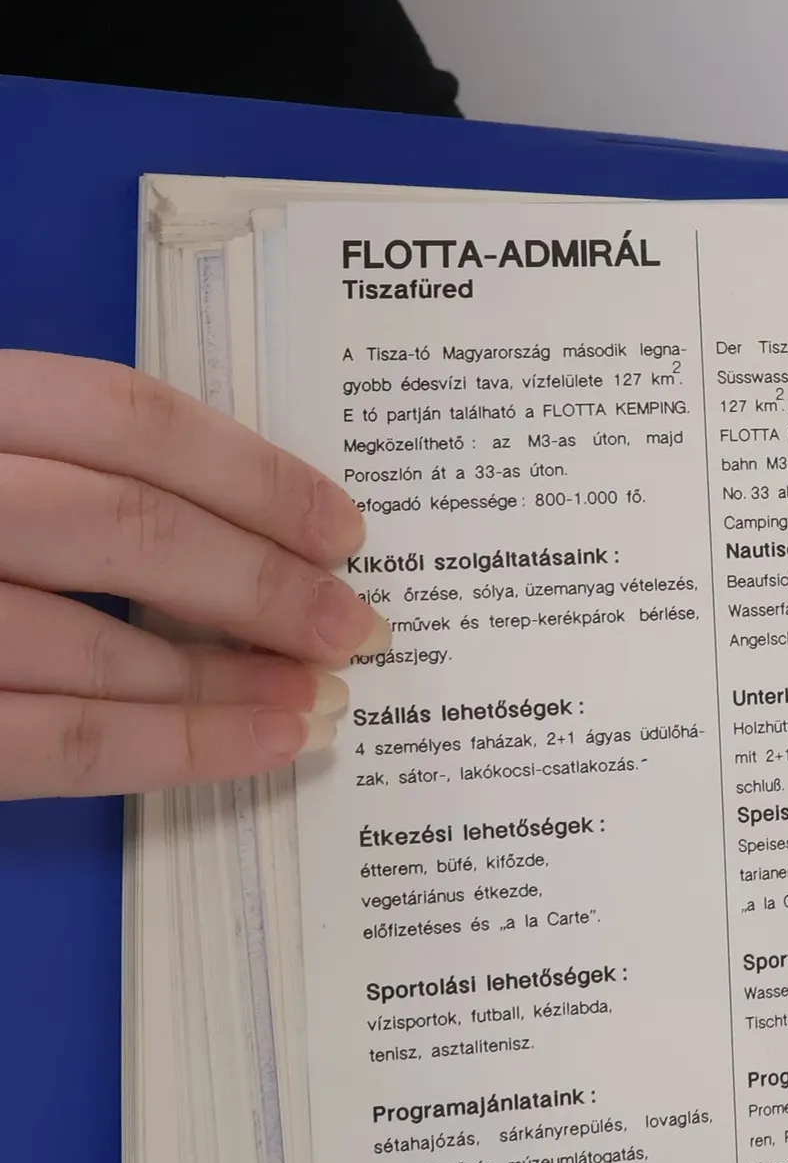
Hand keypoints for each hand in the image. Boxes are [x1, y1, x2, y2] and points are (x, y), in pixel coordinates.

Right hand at [0, 349, 385, 798]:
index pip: (115, 415)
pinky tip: (256, 746)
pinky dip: (174, 748)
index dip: (249, 471)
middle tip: (358, 626)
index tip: (342, 527)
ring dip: (230, 680)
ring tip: (323, 700)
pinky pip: (54, 740)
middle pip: (123, 528)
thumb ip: (57, 470)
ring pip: (96, 646)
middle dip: (262, 584)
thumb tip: (235, 524)